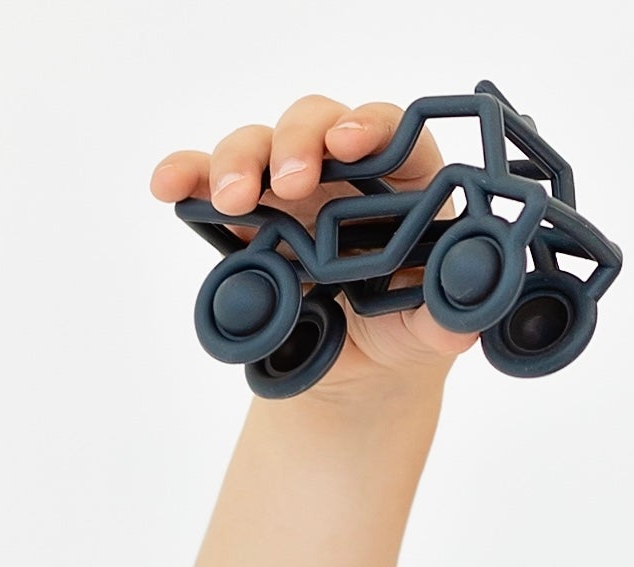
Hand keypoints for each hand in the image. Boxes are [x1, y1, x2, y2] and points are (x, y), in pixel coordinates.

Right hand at [149, 94, 480, 402]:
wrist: (359, 378)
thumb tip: (464, 304)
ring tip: (234, 201)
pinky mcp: (248, 215)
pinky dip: (186, 175)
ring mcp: (292, 190)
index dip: (373, 127)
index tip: (351, 144)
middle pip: (318, 122)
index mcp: (407, 189)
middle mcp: (348, 176)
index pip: (396, 135)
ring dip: (241, 160)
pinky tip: (168, 187)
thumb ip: (449, 317)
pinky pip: (208, 179)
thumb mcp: (432, 334)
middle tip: (291, 182)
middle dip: (299, 140)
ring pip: (260, 143)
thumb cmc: (404, 335)